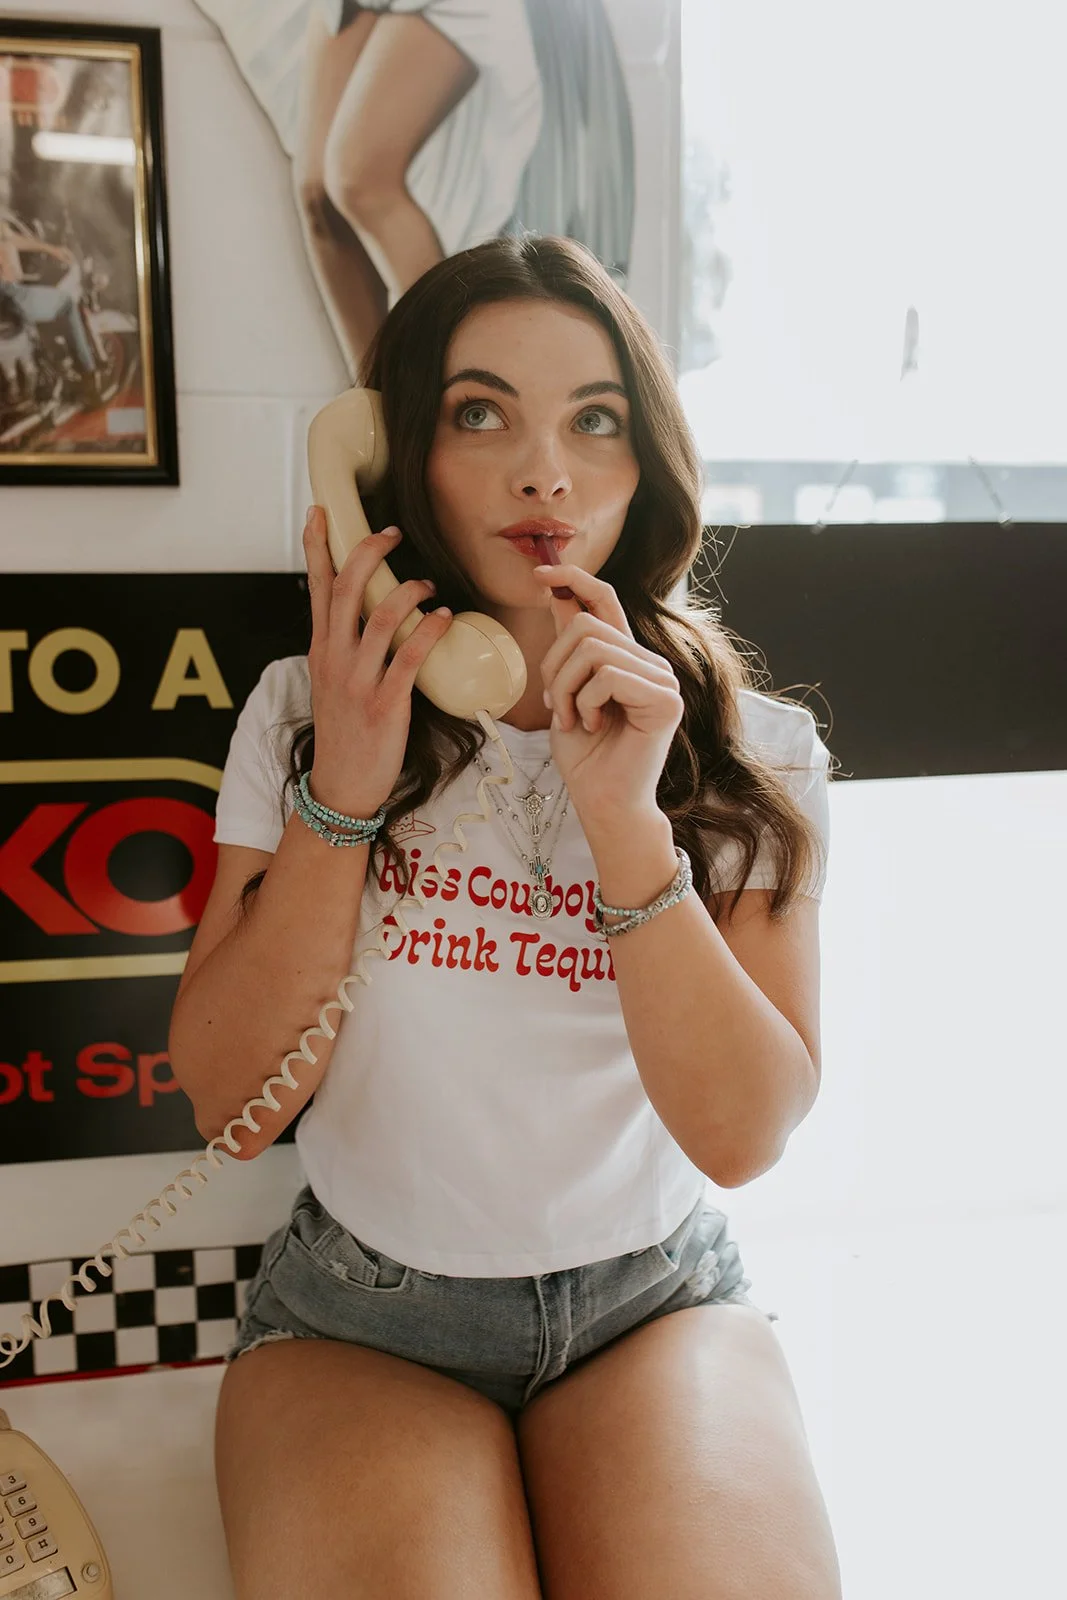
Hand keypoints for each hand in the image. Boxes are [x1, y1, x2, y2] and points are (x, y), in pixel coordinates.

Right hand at [303, 506, 451, 817]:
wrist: (341, 785)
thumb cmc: (345, 733)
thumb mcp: (332, 683)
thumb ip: (344, 647)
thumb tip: (367, 616)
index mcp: (320, 649)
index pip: (316, 587)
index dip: (319, 547)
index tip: (322, 513)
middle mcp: (334, 658)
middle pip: (346, 589)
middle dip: (369, 552)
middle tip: (392, 532)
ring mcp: (358, 680)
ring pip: (381, 617)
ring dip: (409, 592)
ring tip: (429, 584)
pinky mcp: (384, 703)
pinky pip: (409, 657)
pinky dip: (428, 631)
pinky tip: (443, 619)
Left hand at [532, 562, 683, 824]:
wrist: (603, 801)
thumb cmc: (586, 756)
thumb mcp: (566, 691)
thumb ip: (567, 647)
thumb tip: (556, 592)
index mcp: (626, 658)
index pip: (605, 601)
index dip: (574, 579)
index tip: (541, 573)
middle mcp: (649, 662)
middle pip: (587, 627)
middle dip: (554, 666)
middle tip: (556, 706)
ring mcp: (662, 678)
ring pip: (593, 650)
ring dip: (566, 688)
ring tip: (573, 719)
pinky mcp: (665, 698)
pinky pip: (608, 676)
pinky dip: (586, 703)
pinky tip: (594, 726)